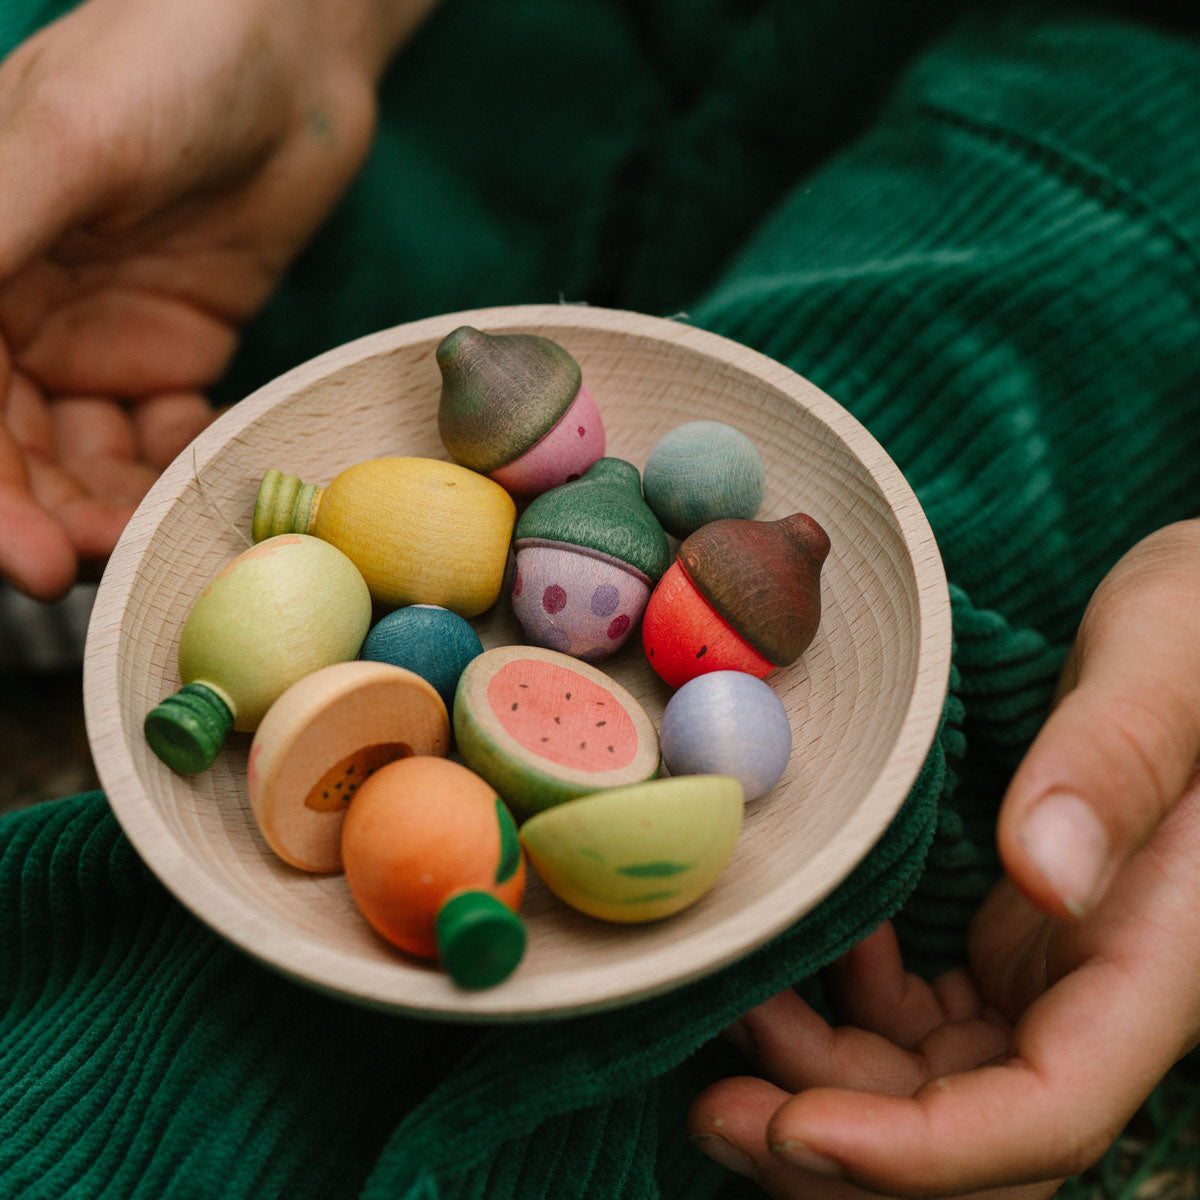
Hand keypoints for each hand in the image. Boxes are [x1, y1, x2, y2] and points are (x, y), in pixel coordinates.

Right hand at [0, 0, 438, 598]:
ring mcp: (97, 337)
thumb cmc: (168, 59)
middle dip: (44, 515)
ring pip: (85, 457)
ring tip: (151, 541)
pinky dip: (176, 468)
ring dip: (112, 506)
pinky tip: (200, 476)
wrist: (294, 50)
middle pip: (12, 447)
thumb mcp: (68, 140)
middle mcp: (19, 311)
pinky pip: (165, 437)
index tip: (25, 559)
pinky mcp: (176, 351)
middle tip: (95, 570)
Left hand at [689, 519, 1199, 1195]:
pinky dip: (846, 1010)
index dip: (925, 1152)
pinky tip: (801, 950)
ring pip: (937, 1086)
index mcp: (1166, 948)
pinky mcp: (1014, 944)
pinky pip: (921, 1019)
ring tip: (732, 1020)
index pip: (1051, 1109)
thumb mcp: (1173, 654)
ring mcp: (1057, 972)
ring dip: (828, 1081)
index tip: (798, 1131)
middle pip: (977, 1132)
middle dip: (846, 1148)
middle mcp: (1109, 986)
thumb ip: (1116, 761)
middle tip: (715, 1110)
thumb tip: (1042, 876)